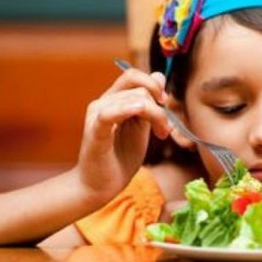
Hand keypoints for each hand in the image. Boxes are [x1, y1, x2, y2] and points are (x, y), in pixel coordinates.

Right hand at [74, 67, 172, 200]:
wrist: (99, 186)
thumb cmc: (119, 157)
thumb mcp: (141, 127)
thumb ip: (149, 104)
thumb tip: (159, 76)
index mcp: (113, 100)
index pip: (133, 76)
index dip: (154, 84)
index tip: (165, 102)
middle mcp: (102, 103)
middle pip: (137, 86)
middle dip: (159, 104)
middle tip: (166, 128)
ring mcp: (97, 116)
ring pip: (134, 99)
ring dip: (156, 115)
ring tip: (161, 134)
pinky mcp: (95, 133)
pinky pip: (108, 114)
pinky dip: (125, 109)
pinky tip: (138, 110)